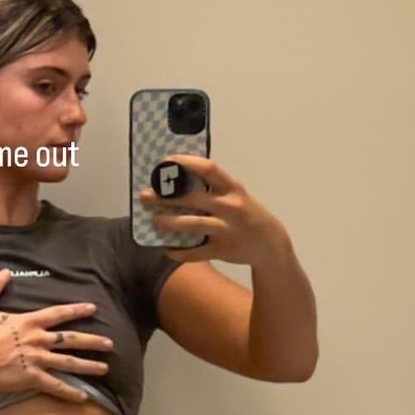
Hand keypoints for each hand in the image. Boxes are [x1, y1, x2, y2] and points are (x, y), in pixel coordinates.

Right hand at [0, 269, 113, 398]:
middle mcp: (36, 339)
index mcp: (28, 322)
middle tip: (110, 343)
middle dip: (92, 341)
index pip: (58, 314)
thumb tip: (4, 270)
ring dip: (88, 365)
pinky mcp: (31, 378)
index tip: (93, 309)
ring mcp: (35, 359)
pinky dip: (70, 392)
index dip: (76, 310)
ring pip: (68, 362)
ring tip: (105, 368)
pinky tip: (84, 397)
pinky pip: (55, 386)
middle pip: (70, 339)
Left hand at [139, 154, 289, 266]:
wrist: (270, 244)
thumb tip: (175, 181)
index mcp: (233, 188)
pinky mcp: (223, 250)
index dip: (186, 163)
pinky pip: (196, 252)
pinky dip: (179, 252)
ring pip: (192, 224)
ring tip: (153, 220)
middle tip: (145, 195)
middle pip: (193, 198)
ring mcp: (226, 229)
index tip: (166, 161)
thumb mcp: (235, 195)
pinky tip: (167, 249)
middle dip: (165, 196)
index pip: (209, 169)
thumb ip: (212, 188)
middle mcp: (230, 207)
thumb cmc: (245, 213)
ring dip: (168, 222)